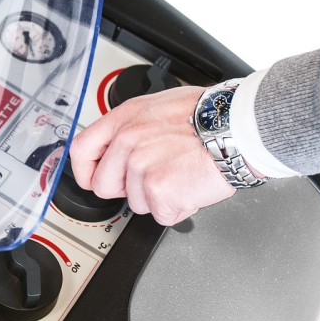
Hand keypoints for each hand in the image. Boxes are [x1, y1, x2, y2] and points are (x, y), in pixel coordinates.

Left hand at [68, 86, 235, 225]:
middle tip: (156, 175)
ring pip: (135, 203)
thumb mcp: (157, 106)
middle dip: (127, 189)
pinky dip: (178, 207)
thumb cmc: (208, 115)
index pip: (81, 150)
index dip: (85, 171)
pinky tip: (190, 185)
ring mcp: (141, 165)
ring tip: (180, 173)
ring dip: (158, 197)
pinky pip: (160, 213)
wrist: (238, 128)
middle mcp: (127, 140)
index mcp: (125, 119)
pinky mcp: (158, 189)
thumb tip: (117, 147)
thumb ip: (132, 127)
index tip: (93, 178)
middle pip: (103, 186)